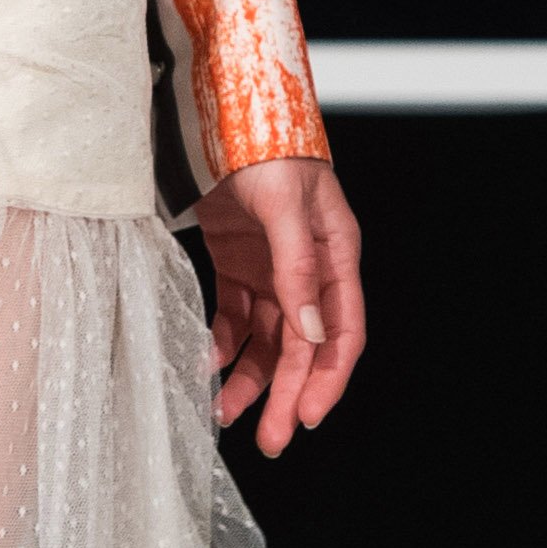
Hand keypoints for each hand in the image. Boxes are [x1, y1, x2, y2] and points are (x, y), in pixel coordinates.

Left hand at [197, 155, 366, 456]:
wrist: (217, 106)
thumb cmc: (262, 146)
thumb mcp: (285, 205)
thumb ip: (297, 269)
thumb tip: (310, 334)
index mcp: (335, 254)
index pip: (342, 331)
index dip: (327, 378)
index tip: (308, 417)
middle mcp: (308, 267)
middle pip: (303, 346)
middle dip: (287, 395)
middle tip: (271, 441)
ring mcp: (272, 267)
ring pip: (267, 339)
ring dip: (250, 379)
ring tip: (223, 413)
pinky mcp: (239, 262)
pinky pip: (235, 316)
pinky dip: (221, 343)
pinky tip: (204, 364)